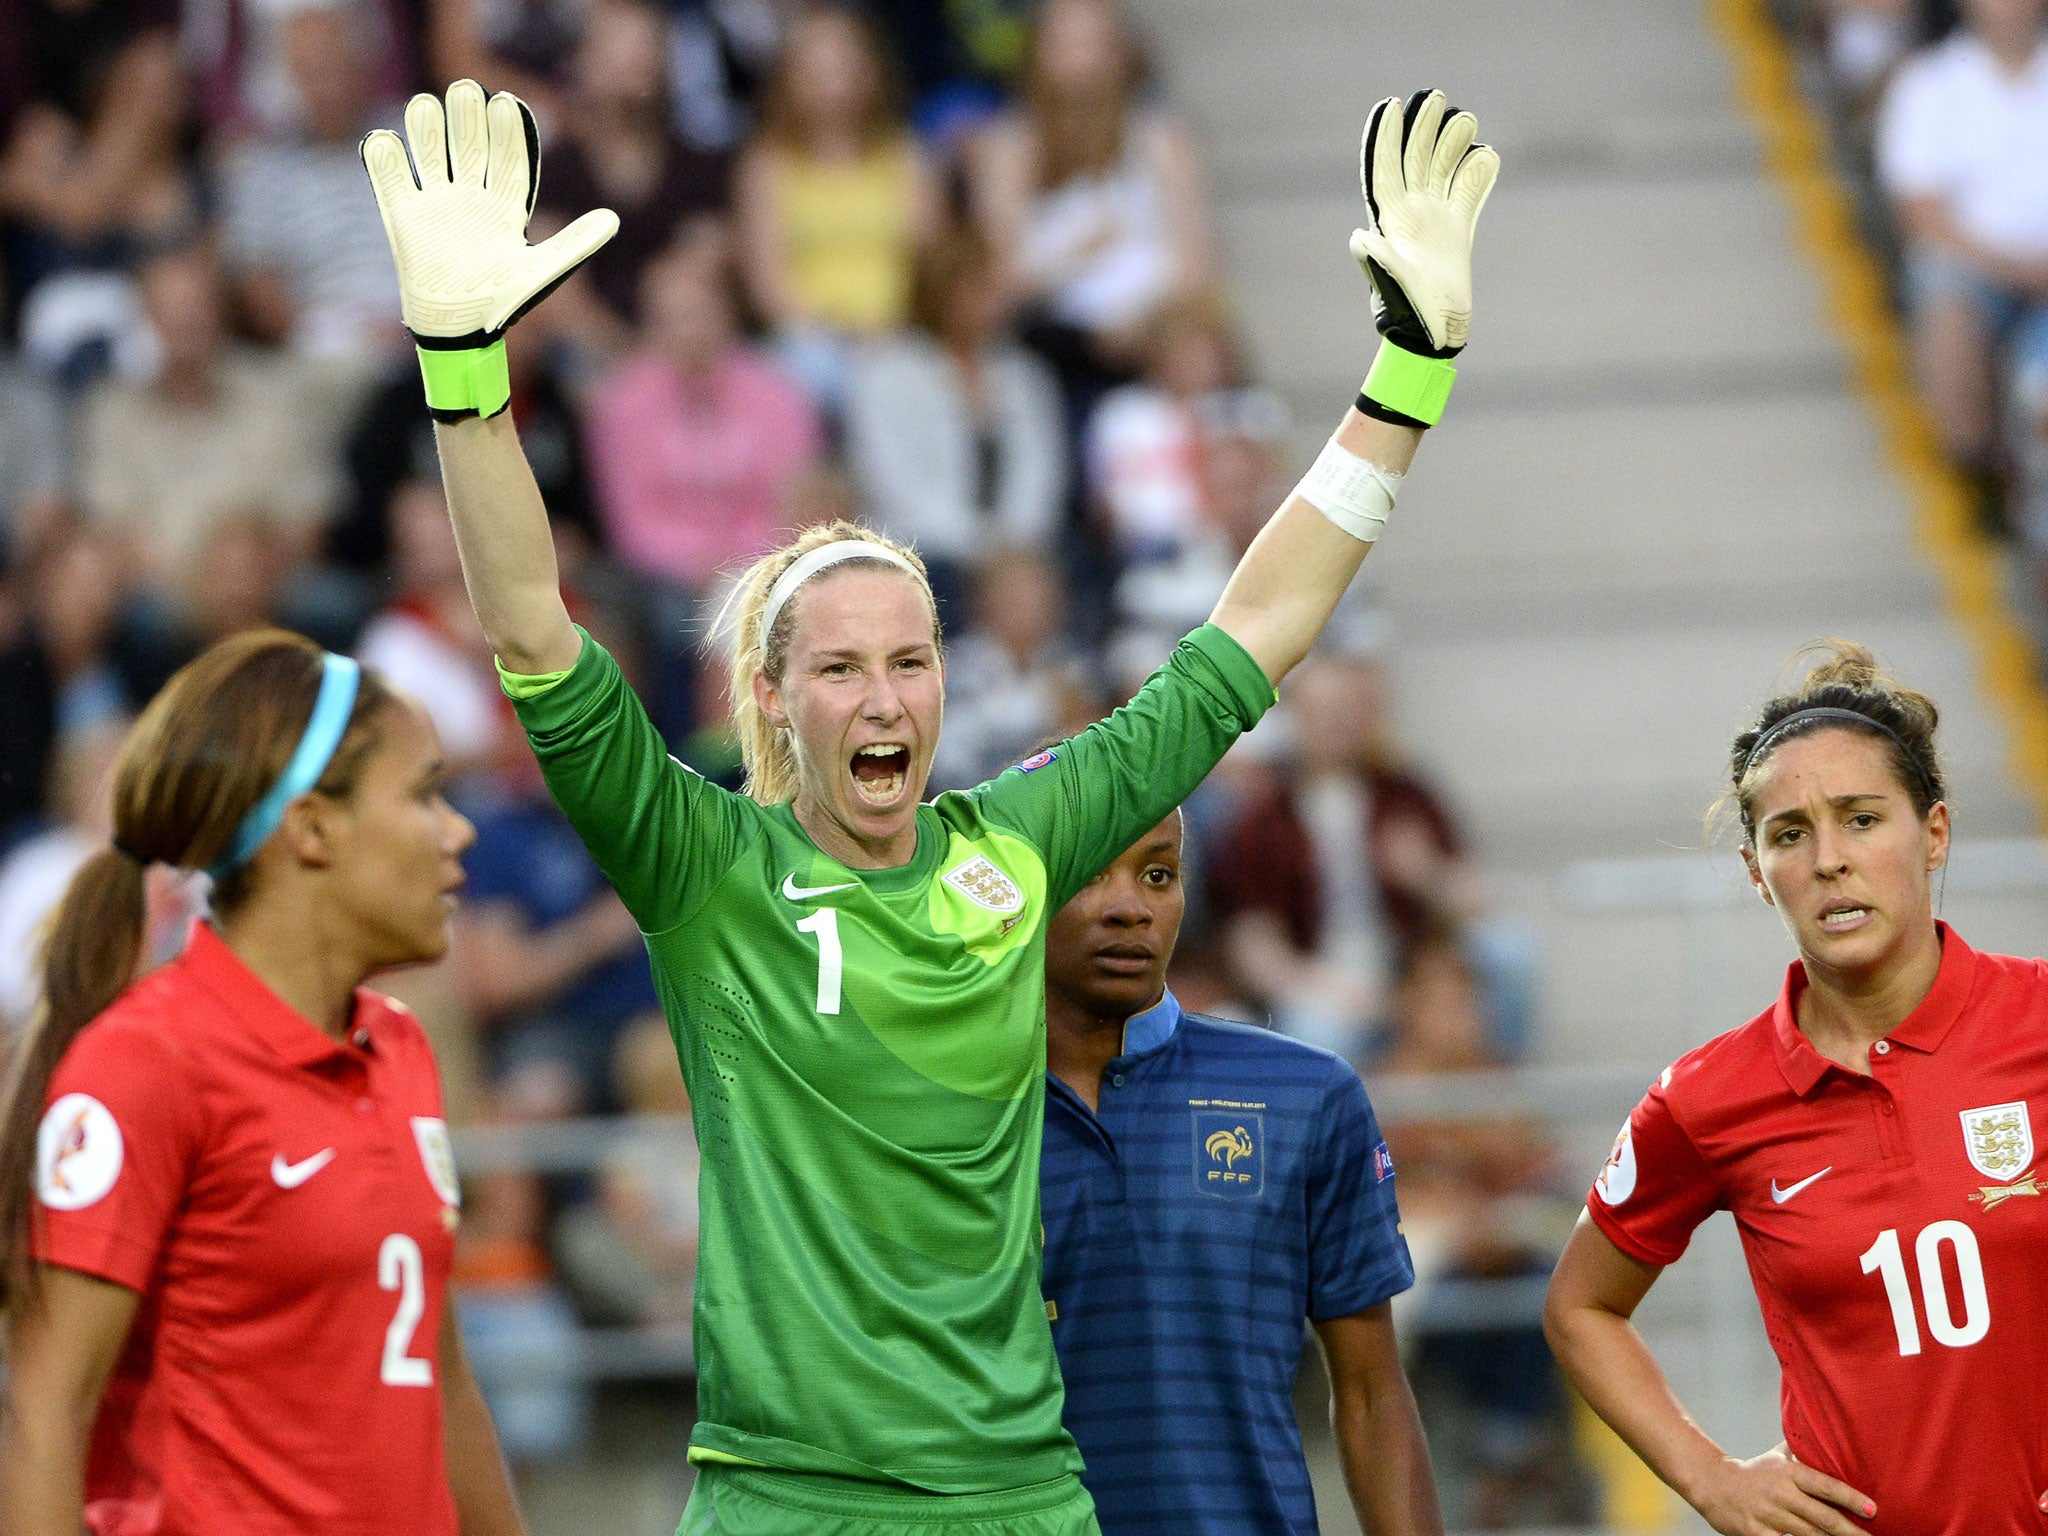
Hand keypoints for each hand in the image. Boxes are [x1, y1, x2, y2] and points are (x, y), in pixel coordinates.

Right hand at [360, 80, 615, 342]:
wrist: (459, 329)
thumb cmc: (502, 301)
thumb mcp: (541, 271)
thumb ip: (574, 243)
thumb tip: (614, 219)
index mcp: (504, 206)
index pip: (507, 161)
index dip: (507, 133)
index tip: (506, 101)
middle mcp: (470, 197)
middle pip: (469, 150)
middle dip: (467, 121)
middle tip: (466, 88)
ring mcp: (435, 204)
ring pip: (430, 157)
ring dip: (426, 132)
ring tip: (425, 105)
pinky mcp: (403, 216)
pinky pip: (392, 181)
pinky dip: (386, 162)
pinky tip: (384, 139)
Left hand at [1349, 89, 1498, 357]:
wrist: (1430, 334)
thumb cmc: (1407, 313)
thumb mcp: (1390, 286)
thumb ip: (1378, 260)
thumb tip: (1359, 238)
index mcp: (1391, 220)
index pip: (1385, 169)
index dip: (1386, 137)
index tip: (1392, 105)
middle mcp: (1411, 215)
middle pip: (1415, 160)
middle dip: (1423, 129)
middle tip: (1436, 98)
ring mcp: (1435, 221)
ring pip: (1443, 171)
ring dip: (1451, 144)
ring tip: (1465, 119)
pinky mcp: (1457, 233)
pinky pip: (1469, 195)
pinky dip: (1478, 175)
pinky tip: (1487, 155)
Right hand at [1688, 1447, 1874, 1535]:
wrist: (1712, 1484)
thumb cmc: (1753, 1471)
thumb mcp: (1776, 1457)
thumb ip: (1801, 1452)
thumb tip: (1827, 1435)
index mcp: (1787, 1472)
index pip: (1825, 1486)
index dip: (1850, 1498)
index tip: (1872, 1509)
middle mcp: (1779, 1493)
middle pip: (1821, 1517)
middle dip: (1849, 1530)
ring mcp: (1767, 1515)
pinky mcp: (1755, 1534)